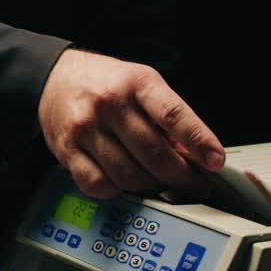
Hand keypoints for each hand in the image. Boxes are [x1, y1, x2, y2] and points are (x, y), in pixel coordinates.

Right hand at [39, 49, 224, 197]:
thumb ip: (166, 118)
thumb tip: (192, 155)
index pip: (174, 115)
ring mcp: (86, 128)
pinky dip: (116, 191)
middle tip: (193, 185)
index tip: (215, 161)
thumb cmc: (106, 84)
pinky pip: (98, 184)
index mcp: (137, 83)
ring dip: (150, 187)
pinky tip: (123, 184)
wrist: (55, 78)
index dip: (199, 141)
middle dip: (180, 176)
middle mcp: (110, 104)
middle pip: (154, 154)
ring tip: (159, 184)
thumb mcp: (142, 85)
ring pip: (128, 175)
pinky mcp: (67, 150)